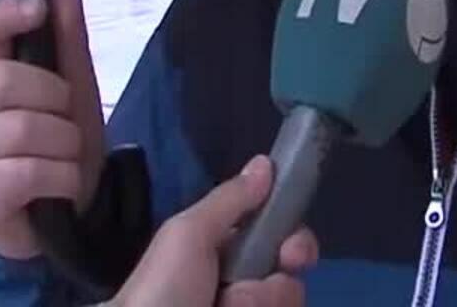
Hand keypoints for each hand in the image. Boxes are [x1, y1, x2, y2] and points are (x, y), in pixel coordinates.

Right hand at [0, 0, 105, 259]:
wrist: (63, 217)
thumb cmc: (59, 147)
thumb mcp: (76, 93)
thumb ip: (69, 45)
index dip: (6, 13)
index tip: (39, 9)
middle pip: (3, 79)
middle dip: (54, 98)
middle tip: (67, 121)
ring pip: (22, 128)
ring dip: (65, 145)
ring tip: (67, 159)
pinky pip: (27, 172)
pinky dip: (62, 178)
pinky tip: (63, 187)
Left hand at [115, 156, 317, 306]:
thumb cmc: (161, 289)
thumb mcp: (188, 235)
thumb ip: (230, 200)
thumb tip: (265, 163)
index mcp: (227, 252)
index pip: (283, 240)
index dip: (295, 243)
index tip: (292, 254)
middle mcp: (242, 284)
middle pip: (292, 279)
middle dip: (275, 288)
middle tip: (241, 297)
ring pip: (288, 301)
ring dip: (256, 305)